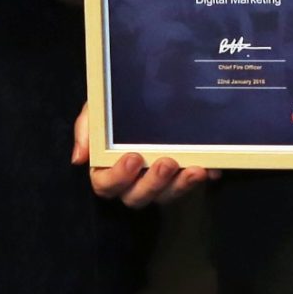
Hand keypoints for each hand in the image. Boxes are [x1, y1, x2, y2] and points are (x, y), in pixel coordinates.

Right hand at [73, 103, 213, 206]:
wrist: (145, 96)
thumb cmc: (113, 110)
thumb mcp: (96, 110)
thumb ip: (86, 129)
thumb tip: (79, 158)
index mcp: (106, 170)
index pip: (105, 185)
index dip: (118, 177)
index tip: (133, 158)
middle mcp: (131, 183)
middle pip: (137, 197)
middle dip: (153, 183)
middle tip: (167, 163)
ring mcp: (157, 184)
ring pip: (166, 197)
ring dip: (180, 186)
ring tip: (195, 169)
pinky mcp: (180, 179)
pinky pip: (191, 186)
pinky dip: (202, 179)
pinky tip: (213, 169)